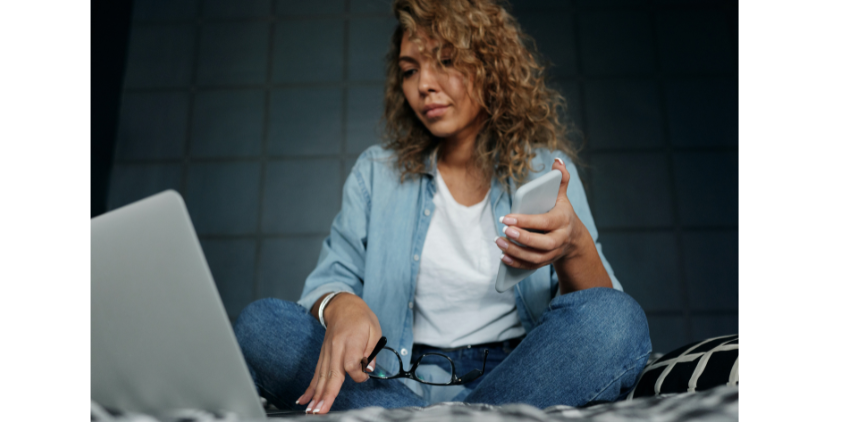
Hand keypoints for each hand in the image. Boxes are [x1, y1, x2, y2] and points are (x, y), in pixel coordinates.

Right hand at [296, 293, 381, 413]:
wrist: (342, 306)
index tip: (365, 374)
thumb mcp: (374, 330)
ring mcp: (326, 352)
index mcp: (350, 340)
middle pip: (331, 374)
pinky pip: (316, 373)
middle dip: (326, 395)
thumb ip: (372, 350)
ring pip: (321, 376)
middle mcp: (336, 347)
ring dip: (316, 395)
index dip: (358, 374)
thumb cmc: (361, 318)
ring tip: (312, 411)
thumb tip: (368, 369)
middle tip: (321, 411)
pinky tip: (304, 400)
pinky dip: (310, 388)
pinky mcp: (322, 355)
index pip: (351, 364)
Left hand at [494, 157, 587, 270]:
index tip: (506, 218)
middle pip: (543, 243)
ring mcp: (554, 253)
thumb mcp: (562, 197)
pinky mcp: (546, 262)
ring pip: (536, 258)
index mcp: (563, 220)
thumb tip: (558, 161)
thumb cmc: (562, 213)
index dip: (526, 221)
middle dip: (522, 238)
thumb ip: (560, 180)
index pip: (545, 221)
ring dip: (516, 252)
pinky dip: (517, 264)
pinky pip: (531, 267)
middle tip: (503, 231)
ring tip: (499, 242)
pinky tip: (503, 256)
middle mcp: (560, 239)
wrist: (574, 239)